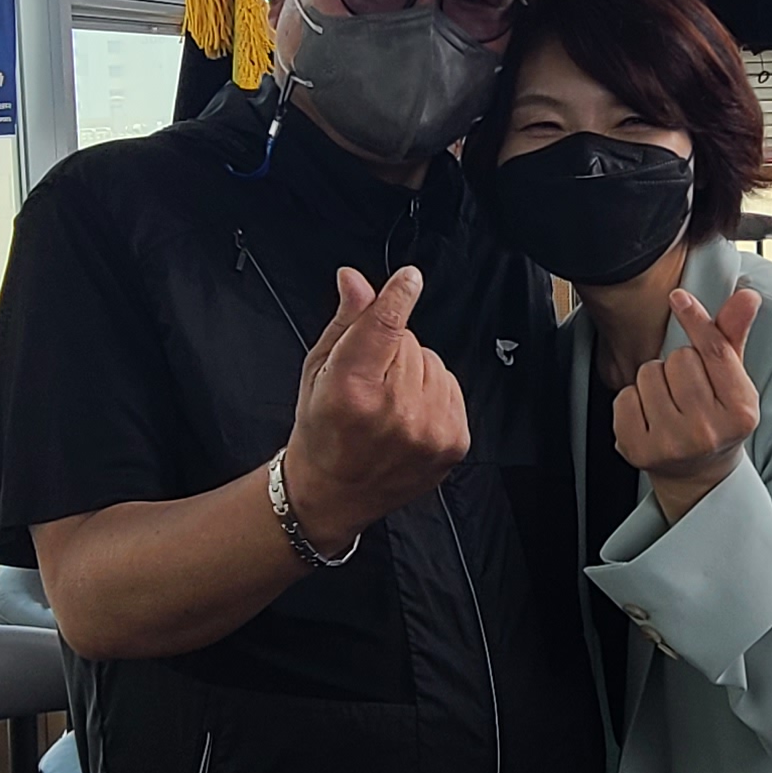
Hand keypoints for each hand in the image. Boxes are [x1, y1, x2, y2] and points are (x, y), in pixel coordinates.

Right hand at [281, 266, 469, 553]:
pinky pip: (451, 385)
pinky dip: (432, 393)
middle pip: (409, 341)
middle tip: (367, 382)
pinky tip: (407, 415)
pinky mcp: (454, 442)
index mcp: (350, 392)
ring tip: (386, 403)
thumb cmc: (321, 431)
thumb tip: (355, 279)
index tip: (409, 278)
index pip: (384, 329)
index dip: (397, 298)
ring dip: (413, 373)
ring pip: (433, 362)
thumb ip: (344, 322)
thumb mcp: (317, 371)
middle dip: (390, 351)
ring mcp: (428, 431)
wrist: (334, 493)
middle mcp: (394, 413)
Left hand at [613, 289, 763, 513]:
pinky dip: (633, 401)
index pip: (714, 351)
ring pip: (648, 373)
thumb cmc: (717, 419)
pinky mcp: (638, 450)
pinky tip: (649, 417)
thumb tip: (747, 296)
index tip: (678, 297)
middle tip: (687, 390)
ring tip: (669, 403)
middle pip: (679, 358)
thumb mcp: (733, 381)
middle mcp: (708, 431)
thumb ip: (733, 337)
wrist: (699, 475)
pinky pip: (624, 396)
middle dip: (679, 365)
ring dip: (655, 381)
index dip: (695, 319)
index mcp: (740, 411)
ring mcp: (671, 443)